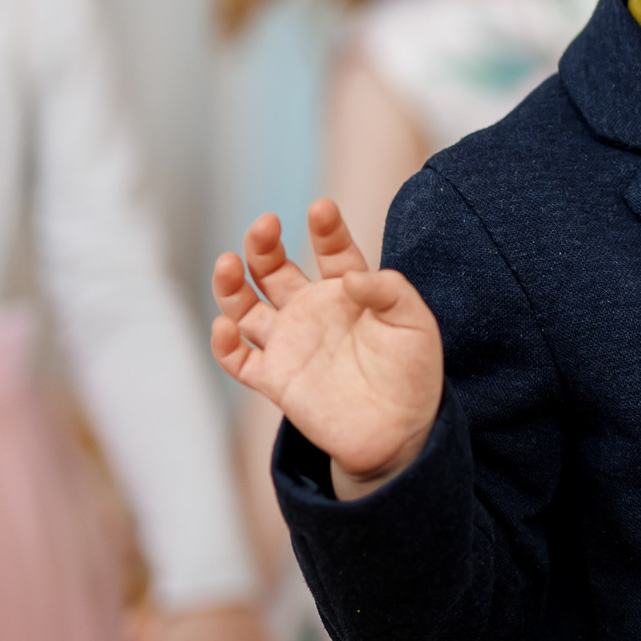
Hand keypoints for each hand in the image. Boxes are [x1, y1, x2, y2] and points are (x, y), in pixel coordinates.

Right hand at [211, 201, 442, 498]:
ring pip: (245, 307)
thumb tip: (350, 277)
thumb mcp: (415, 324)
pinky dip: (224, 343)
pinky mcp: (276, 378)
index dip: (326, 229)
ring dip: (231, 284)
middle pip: (275, 269)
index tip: (321, 208)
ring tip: (228, 262)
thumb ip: (390, 292)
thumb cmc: (413, 374)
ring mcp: (290, 344)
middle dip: (264, 245)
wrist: (401, 432)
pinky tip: (227, 325)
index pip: (332, 251)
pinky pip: (239, 358)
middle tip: (265, 225)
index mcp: (349, 292)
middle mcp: (313, 311)